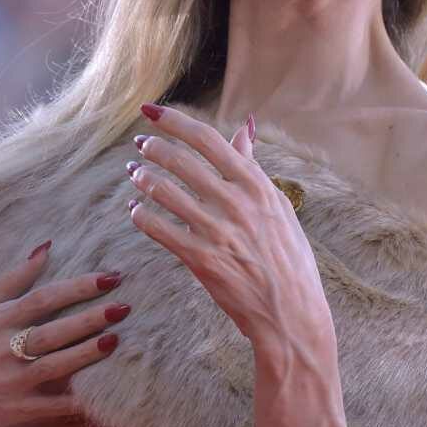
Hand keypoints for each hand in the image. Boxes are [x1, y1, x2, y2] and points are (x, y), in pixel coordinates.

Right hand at [0, 243, 128, 426]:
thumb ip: (12, 279)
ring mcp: (8, 382)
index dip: (77, 287)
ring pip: (53, 366)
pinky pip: (50, 406)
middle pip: (51, 331)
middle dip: (89, 319)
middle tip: (124, 307)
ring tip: (114, 340)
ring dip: (85, 354)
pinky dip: (74, 402)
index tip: (110, 277)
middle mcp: (2, 349)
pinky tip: (100, 392)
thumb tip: (46, 247)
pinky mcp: (14, 410)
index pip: (42, 299)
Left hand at [127, 105, 329, 345]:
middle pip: (182, 162)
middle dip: (154, 148)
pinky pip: (158, 229)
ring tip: (134, 173)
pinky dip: (141, 215)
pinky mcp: (200, 259)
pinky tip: (135, 210)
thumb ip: (254, 167)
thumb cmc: (289, 259)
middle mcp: (237, 203)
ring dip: (143, 178)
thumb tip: (244, 128)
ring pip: (165, 192)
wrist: (291, 313)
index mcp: (257, 186)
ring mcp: (217, 231)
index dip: (176, 122)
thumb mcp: (279, 207)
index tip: (153, 112)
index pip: (209, 140)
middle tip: (141, 145)